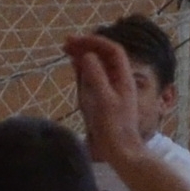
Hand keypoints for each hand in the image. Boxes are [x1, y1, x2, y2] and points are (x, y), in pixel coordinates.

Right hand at [65, 31, 149, 165]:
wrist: (119, 150)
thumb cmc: (114, 126)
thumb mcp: (103, 99)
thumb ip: (95, 76)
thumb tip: (87, 55)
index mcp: (123, 77)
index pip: (112, 50)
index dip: (95, 41)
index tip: (77, 40)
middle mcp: (118, 80)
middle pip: (104, 56)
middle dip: (87, 46)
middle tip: (66, 43)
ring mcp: (110, 89)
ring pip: (98, 66)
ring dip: (84, 56)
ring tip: (68, 50)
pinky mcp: (102, 99)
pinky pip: (93, 79)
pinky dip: (84, 70)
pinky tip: (75, 66)